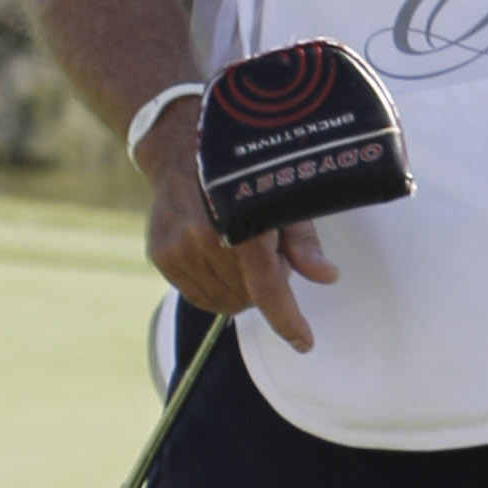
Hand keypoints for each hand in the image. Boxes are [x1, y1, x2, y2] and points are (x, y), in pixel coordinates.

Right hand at [142, 121, 331, 350]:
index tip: (304, 342)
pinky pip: (196, 295)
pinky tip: (219, 256)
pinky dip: (214, 286)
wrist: (183, 145)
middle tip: (267, 253)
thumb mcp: (282, 195)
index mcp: (242, 224)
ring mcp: (178, 248)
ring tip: (241, 250)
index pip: (268, 289)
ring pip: (221, 302)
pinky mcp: (160, 254)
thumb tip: (326, 277)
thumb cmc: (242, 170)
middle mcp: (205, 239)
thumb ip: (302, 242)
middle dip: (264, 287)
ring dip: (238, 288)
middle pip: (247, 299)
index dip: (288, 321)